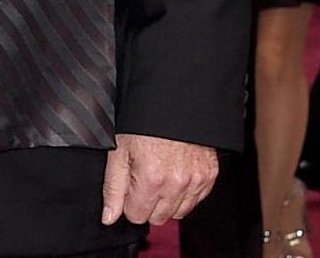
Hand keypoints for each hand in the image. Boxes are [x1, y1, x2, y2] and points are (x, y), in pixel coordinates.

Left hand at [100, 133, 217, 225]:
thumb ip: (113, 188)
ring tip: (159, 176)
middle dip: (147, 204)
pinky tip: (174, 175)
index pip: (137, 216)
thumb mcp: (119, 151)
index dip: (129, 203)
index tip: (129, 187)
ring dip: (167, 201)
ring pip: (178, 213)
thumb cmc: (143, 122)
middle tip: (142, 180)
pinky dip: (184, 193)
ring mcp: (196, 180)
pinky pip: (196, 200)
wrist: (172, 102)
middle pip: (158, 218)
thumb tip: (109, 217)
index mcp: (152, 178)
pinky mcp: (209, 175)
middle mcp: (177, 183)